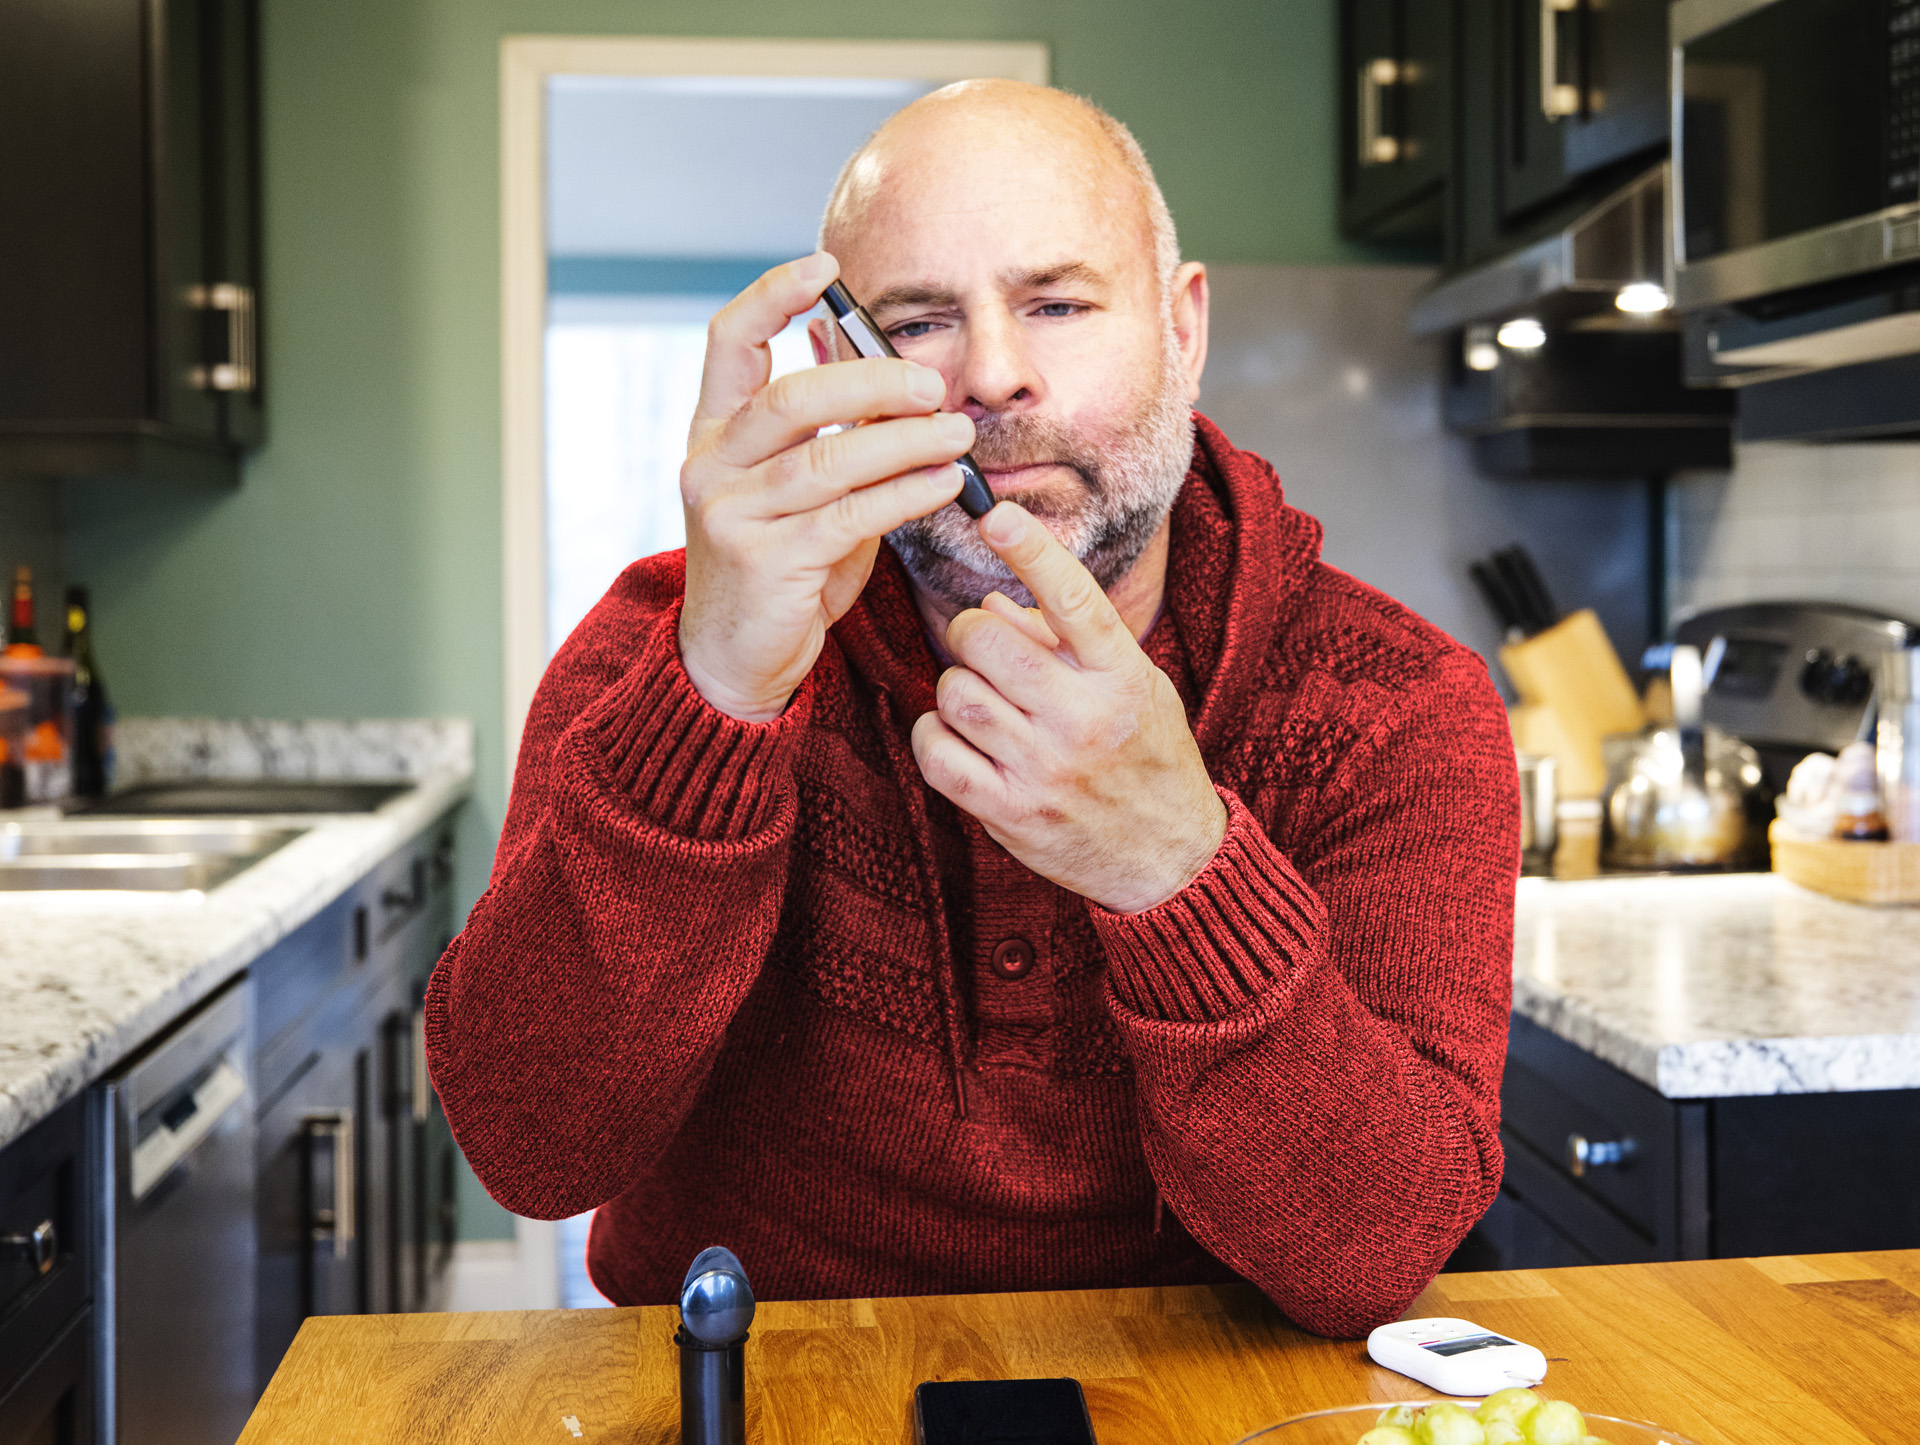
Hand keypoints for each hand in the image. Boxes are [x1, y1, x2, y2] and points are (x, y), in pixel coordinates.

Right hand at [679, 253, 974, 721]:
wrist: (738, 657)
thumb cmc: (781, 562)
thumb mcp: (797, 485)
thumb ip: (826, 427)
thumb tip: (871, 354)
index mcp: (713, 432)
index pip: (727, 341)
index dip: (771, 296)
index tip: (825, 268)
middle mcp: (711, 466)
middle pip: (791, 398)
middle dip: (870, 383)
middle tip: (932, 385)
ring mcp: (732, 516)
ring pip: (828, 461)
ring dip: (903, 442)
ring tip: (958, 436)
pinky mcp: (767, 563)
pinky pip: (849, 516)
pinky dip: (903, 494)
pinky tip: (942, 483)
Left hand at [909, 503, 1227, 913]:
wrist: (1168, 860)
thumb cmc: (1147, 757)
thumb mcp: (1131, 686)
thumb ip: (1065, 642)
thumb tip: (995, 602)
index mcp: (1121, 677)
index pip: (1074, 599)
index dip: (1031, 550)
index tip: (997, 514)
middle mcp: (1084, 720)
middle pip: (988, 641)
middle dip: (970, 631)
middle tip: (980, 645)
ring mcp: (1044, 769)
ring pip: (956, 693)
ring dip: (954, 686)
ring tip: (979, 698)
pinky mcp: (1011, 813)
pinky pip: (938, 754)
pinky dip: (933, 736)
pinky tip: (955, 735)